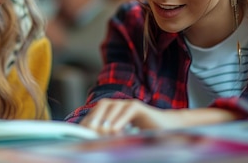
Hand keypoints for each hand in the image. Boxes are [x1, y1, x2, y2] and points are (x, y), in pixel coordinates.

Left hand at [79, 98, 238, 134]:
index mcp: (112, 111)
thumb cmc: (143, 134)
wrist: (166, 129)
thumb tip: (91, 144)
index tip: (81, 135)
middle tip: (90, 135)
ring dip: (105, 122)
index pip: (95, 113)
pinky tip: (115, 131)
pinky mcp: (138, 107)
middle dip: (94, 120)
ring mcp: (128, 104)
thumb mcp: (123, 136)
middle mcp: (118, 104)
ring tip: (102, 134)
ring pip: (112, 108)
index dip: (87, 123)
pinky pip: (126, 111)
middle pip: (101, 107)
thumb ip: (110, 136)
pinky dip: (119, 121)